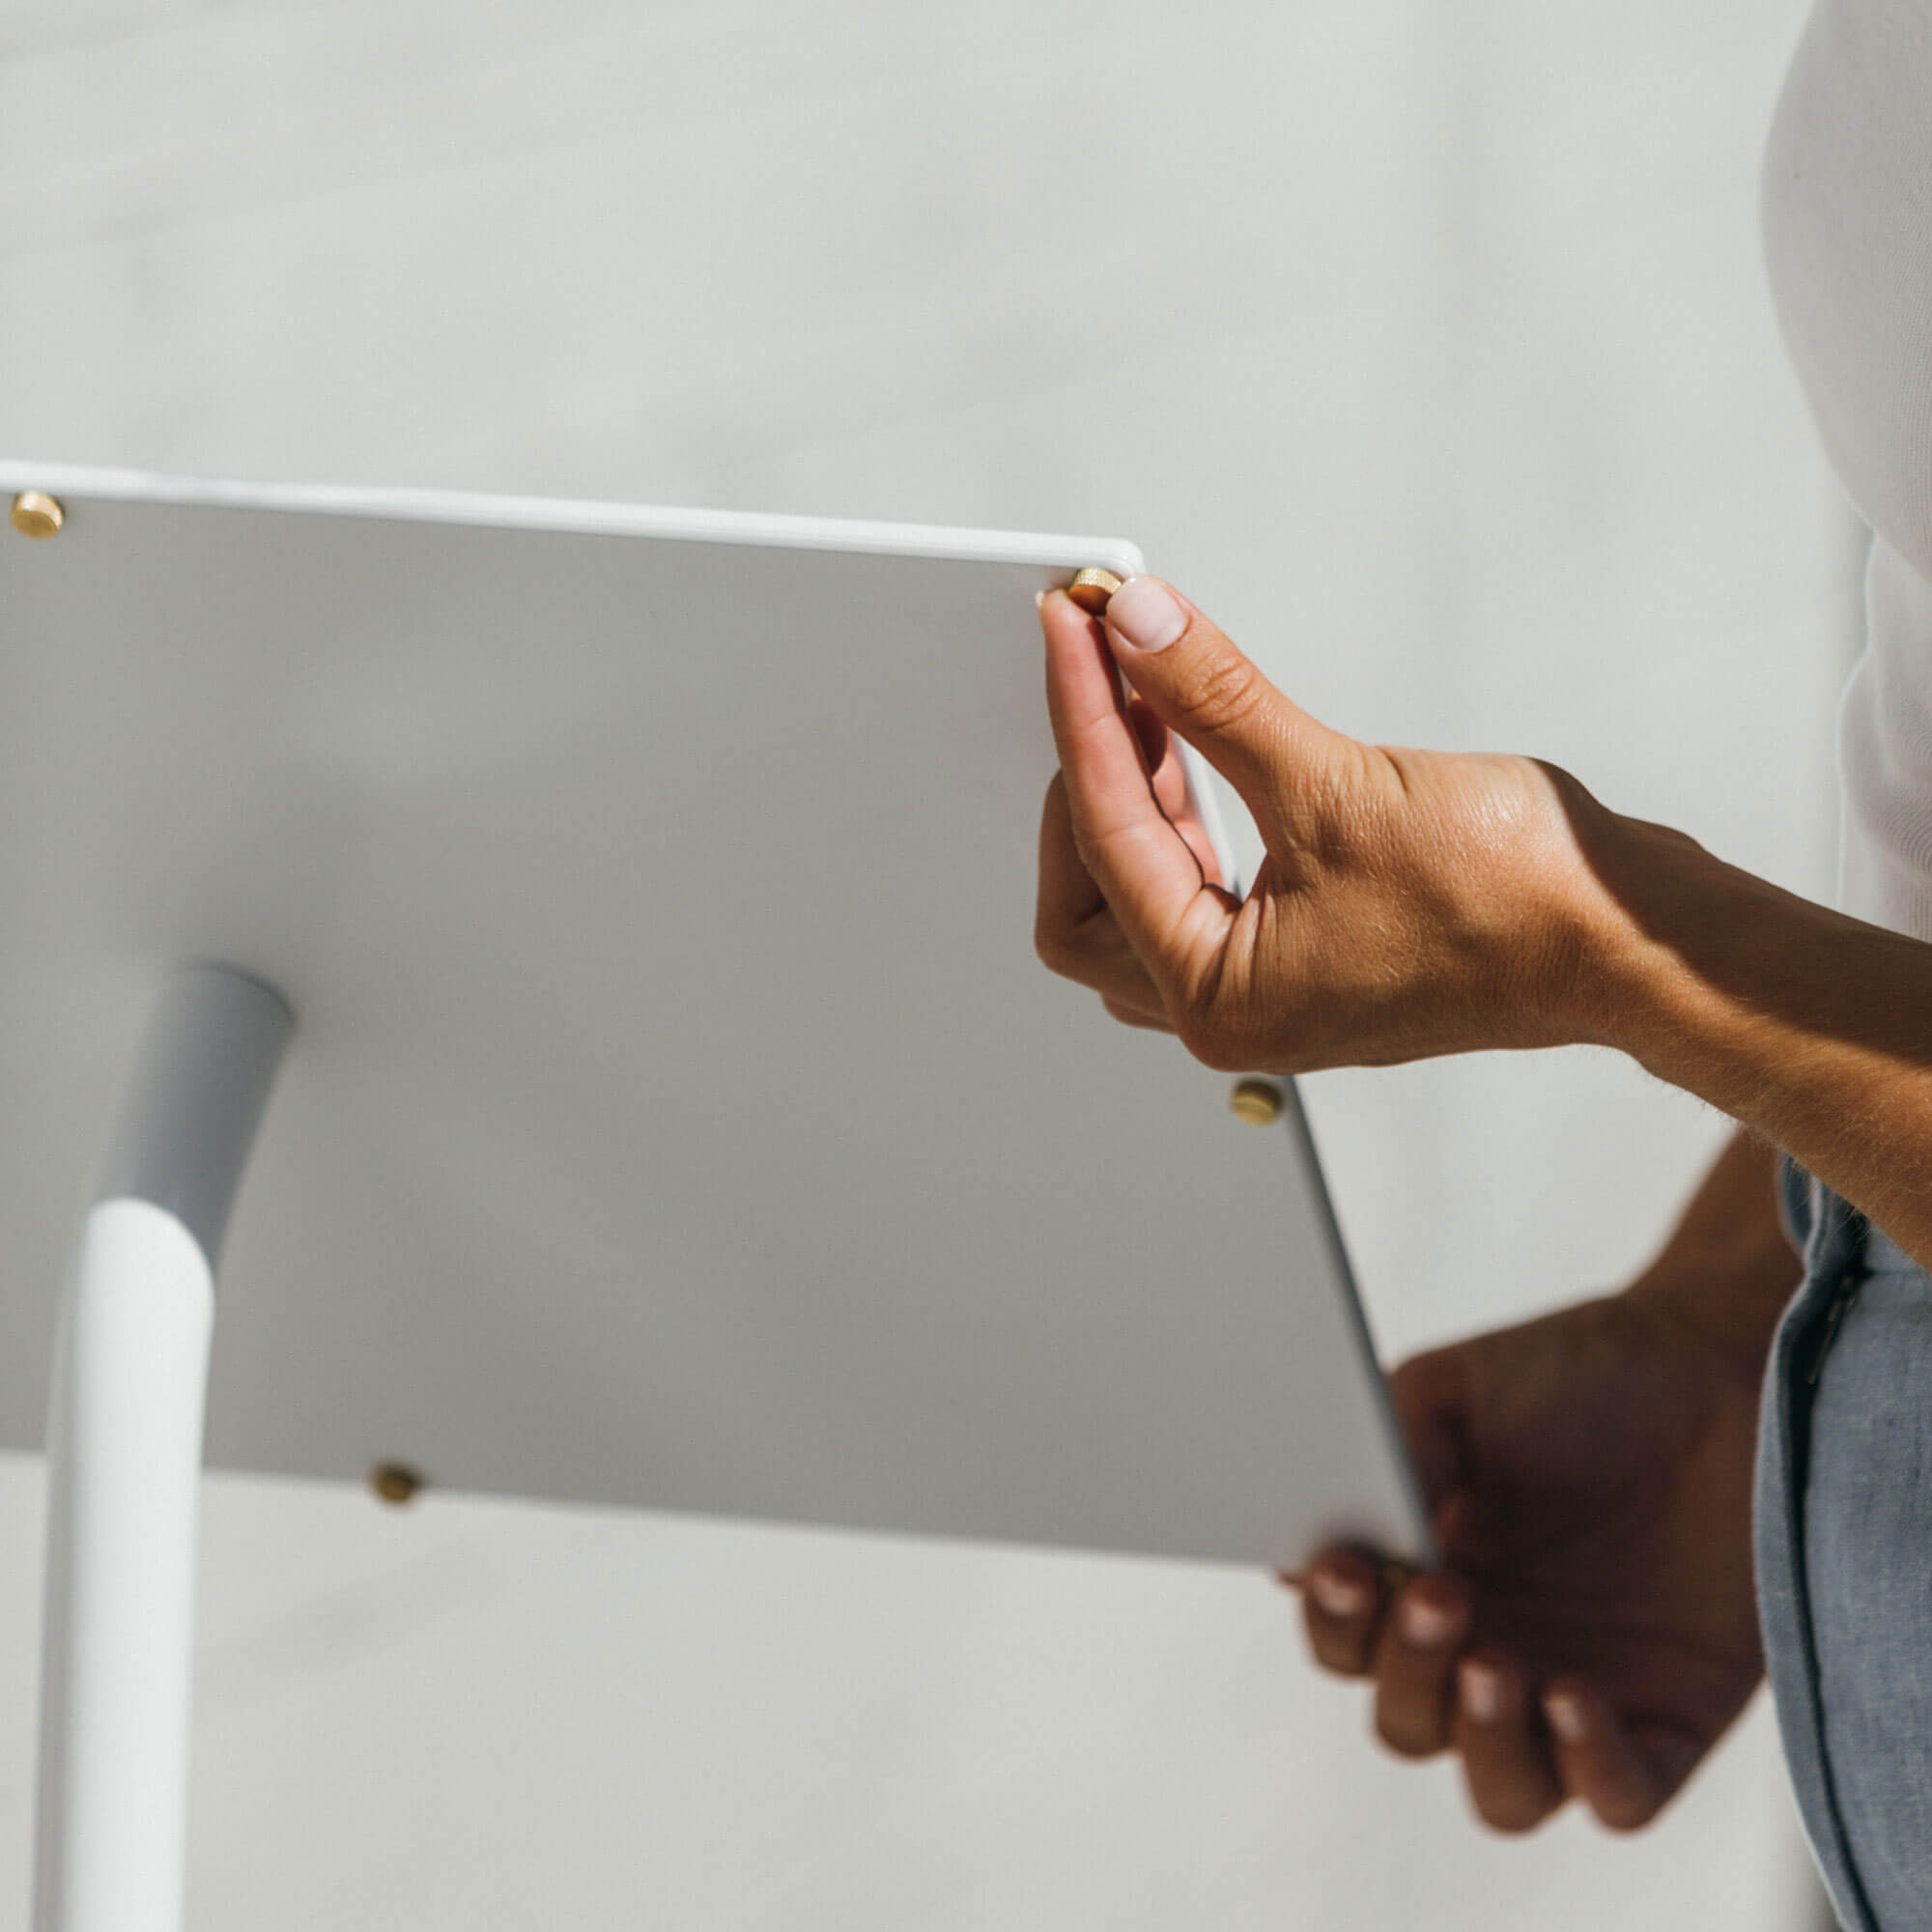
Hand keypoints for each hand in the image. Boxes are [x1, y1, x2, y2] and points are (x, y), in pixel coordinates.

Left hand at [1034, 577, 1617, 1069]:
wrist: (1624, 941)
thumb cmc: (1510, 901)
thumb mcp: (1336, 783)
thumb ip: (1216, 702)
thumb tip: (1141, 629)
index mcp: (1220, 1002)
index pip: (1105, 845)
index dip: (1083, 723)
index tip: (1076, 634)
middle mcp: (1229, 1014)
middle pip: (1086, 900)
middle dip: (1089, 781)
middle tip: (1104, 672)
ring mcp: (1263, 992)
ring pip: (1137, 898)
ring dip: (1133, 799)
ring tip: (1150, 697)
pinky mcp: (1297, 959)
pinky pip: (1196, 890)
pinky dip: (1183, 819)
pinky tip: (1194, 748)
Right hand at [1296, 1289, 1765, 1832]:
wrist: (1728, 1372)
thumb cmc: (1582, 1372)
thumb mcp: (1459, 1389)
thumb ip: (1391, 1451)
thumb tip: (1329, 1534)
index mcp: (1424, 1574)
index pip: (1347, 1639)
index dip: (1333, 1621)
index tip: (1341, 1569)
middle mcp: (1491, 1646)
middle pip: (1408, 1722)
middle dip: (1407, 1671)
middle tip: (1439, 1595)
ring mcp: (1578, 1691)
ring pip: (1503, 1791)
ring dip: (1482, 1742)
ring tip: (1497, 1663)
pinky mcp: (1671, 1721)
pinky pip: (1619, 1799)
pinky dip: (1590, 1768)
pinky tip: (1577, 1695)